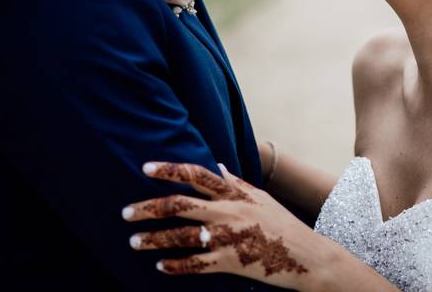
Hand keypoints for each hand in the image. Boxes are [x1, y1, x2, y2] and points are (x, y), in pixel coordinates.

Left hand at [123, 161, 329, 288]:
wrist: (306, 255)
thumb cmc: (282, 225)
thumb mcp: (261, 198)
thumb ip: (236, 184)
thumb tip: (217, 167)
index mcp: (234, 194)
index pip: (196, 175)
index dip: (169, 170)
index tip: (146, 168)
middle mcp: (227, 212)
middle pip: (178, 205)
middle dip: (147, 208)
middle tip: (125, 213)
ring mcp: (227, 238)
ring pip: (180, 236)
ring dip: (153, 239)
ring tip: (134, 241)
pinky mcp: (229, 263)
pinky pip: (194, 264)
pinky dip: (174, 265)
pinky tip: (160, 265)